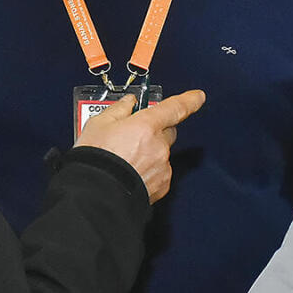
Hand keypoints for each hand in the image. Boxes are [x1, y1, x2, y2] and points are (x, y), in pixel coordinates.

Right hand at [74, 90, 205, 202]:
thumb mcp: (98, 125)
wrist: (96, 195)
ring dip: (150, 153)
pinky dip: (150, 171)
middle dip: (155, 130)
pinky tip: (131, 174)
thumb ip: (118, 109)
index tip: (197, 97)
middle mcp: (159, 146)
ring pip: (162, 154)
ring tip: (126, 161)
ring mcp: (162, 167)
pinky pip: (160, 172)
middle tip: (134, 135)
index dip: (189, 100)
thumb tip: (129, 102)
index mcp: (146, 126)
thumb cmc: (95, 161)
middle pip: (167, 131)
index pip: (175, 107)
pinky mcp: (161, 186)